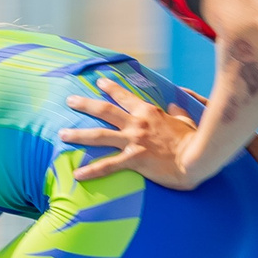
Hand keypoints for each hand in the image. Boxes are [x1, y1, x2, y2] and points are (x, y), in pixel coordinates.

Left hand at [62, 77, 202, 186]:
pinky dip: (91, 171)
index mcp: (149, 112)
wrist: (196, 159)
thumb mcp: (186, 122)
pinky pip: (108, 166)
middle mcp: (137, 123)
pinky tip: (77, 175)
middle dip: (85, 104)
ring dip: (79, 134)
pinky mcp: (134, 159)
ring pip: (100, 135)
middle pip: (105, 110)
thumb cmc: (193, 141)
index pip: (125, 97)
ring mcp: (134, 141)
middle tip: (69, 100)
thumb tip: (176, 107)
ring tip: (62, 134)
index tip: (98, 82)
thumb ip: (178, 113)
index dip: (111, 88)